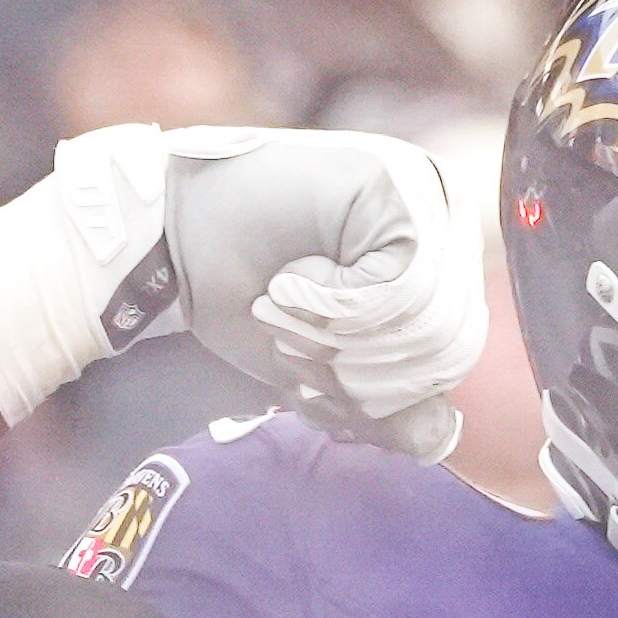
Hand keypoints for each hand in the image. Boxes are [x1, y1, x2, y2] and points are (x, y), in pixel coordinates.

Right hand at [0, 125, 490, 458]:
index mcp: (437, 260)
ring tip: (286, 303)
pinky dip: (337, 306)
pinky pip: (403, 285)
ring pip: (426, 317)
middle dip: (359, 365)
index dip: (378, 384)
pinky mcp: (394, 181)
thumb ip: (383, 406)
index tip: (306, 355)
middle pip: (446, 338)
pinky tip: (291, 280)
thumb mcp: (320, 368)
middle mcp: (443, 215)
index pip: (451, 353)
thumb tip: (444, 436)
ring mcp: (424, 190)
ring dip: (342, 336)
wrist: (166, 238)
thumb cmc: (240, 294)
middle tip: (290, 330)